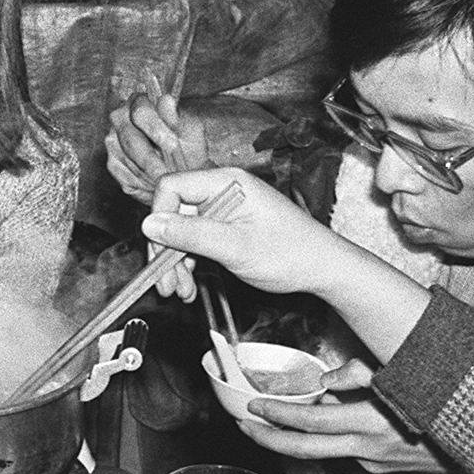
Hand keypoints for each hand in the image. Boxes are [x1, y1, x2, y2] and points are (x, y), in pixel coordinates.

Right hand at [107, 89, 247, 202]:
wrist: (187, 166)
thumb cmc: (189, 144)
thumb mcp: (189, 130)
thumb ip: (176, 117)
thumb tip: (166, 101)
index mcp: (139, 103)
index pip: (141, 112)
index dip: (156, 129)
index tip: (173, 145)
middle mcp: (120, 119)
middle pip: (131, 140)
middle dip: (153, 159)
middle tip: (170, 173)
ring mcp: (114, 142)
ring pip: (129, 161)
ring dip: (151, 174)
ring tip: (169, 180)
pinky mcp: (114, 165)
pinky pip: (127, 178)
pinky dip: (145, 185)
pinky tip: (159, 185)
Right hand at [143, 167, 341, 297]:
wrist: (322, 268)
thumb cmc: (291, 253)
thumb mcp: (236, 247)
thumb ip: (191, 234)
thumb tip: (150, 224)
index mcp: (227, 182)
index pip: (171, 188)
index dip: (159, 219)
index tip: (158, 251)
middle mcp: (223, 190)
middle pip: (174, 213)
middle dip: (166, 251)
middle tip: (166, 284)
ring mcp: (225, 209)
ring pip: (182, 231)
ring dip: (176, 263)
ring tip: (180, 291)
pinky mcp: (227, 227)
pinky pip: (197, 241)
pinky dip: (191, 263)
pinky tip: (191, 285)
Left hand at [228, 388, 443, 473]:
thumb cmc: (443, 399)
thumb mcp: (403, 377)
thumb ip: (363, 374)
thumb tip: (329, 377)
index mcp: (370, 422)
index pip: (311, 421)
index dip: (279, 414)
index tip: (254, 405)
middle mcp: (367, 448)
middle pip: (304, 449)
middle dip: (268, 439)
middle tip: (243, 425)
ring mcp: (372, 463)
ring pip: (319, 455)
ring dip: (288, 443)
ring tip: (264, 428)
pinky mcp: (379, 470)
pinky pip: (343, 453)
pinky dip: (323, 441)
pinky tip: (312, 429)